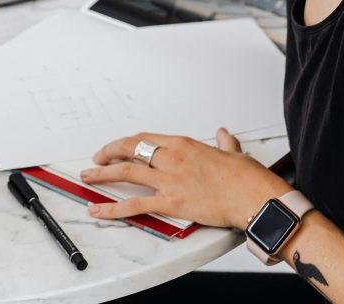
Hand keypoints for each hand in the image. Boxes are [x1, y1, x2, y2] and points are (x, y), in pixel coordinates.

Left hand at [79, 128, 291, 229]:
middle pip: (129, 149)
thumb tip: (224, 135)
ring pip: (126, 172)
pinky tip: (98, 210)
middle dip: (108, 152)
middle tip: (97, 159)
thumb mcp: (233, 154)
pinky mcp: (170, 202)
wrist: (255, 197)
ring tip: (88, 177)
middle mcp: (172, 158)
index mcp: (183, 144)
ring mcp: (169, 180)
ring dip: (102, 174)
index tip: (119, 148)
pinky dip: (112, 208)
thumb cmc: (247, 178)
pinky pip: (134, 205)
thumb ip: (224, 144)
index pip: (145, 139)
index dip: (127, 143)